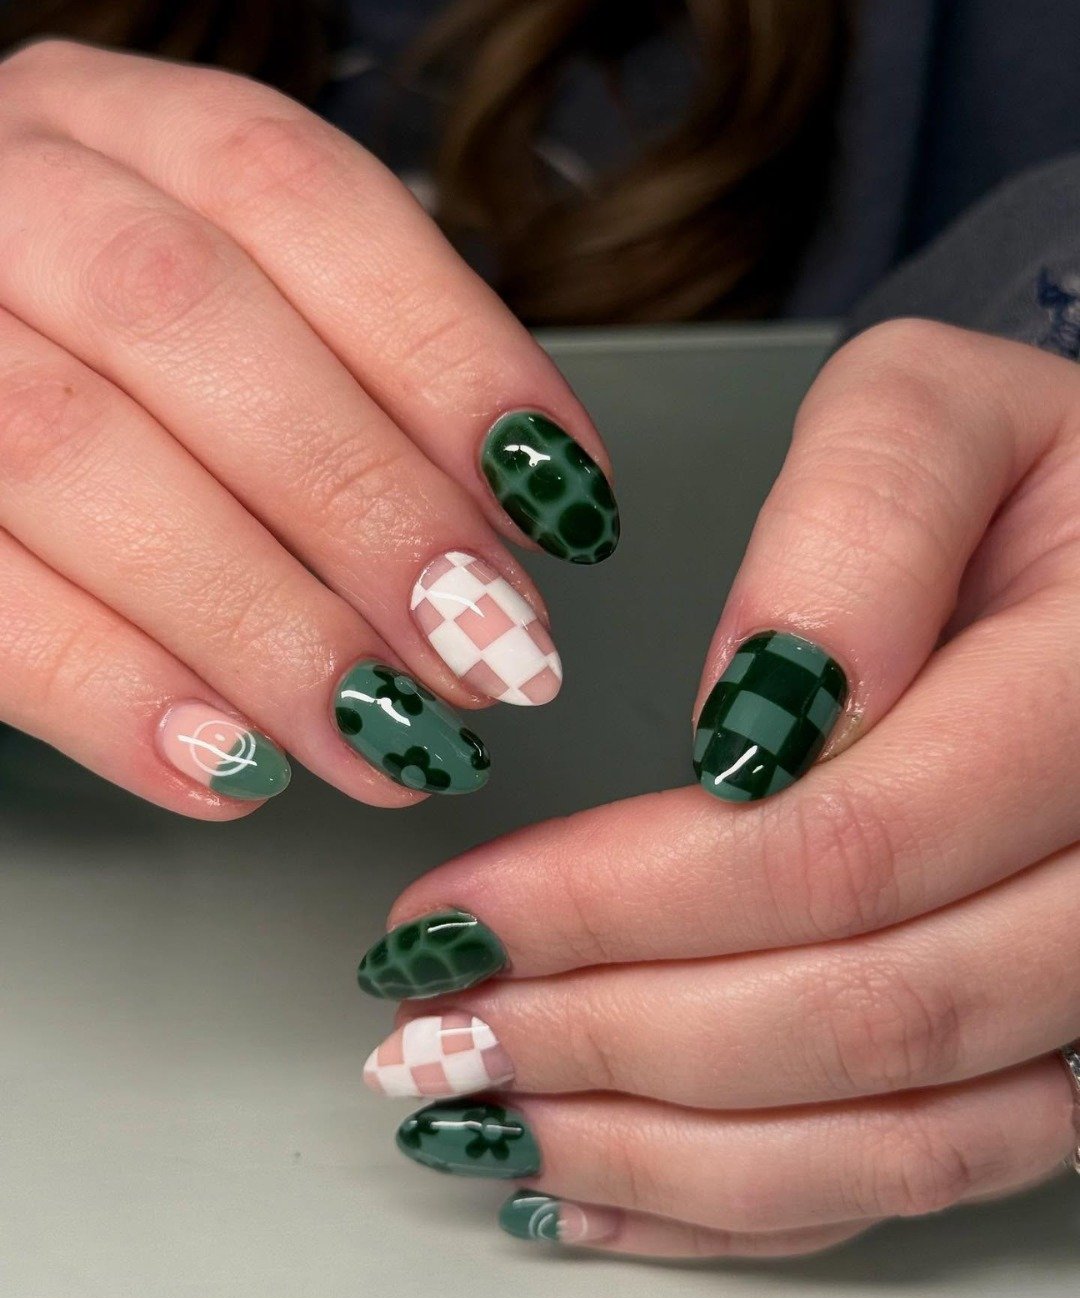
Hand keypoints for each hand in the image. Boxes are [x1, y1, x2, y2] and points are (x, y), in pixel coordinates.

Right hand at [0, 41, 613, 815]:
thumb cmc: (130, 366)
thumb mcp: (245, 323)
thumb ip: (354, 393)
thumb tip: (498, 548)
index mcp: (120, 129)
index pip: (298, 196)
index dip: (447, 354)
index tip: (561, 494)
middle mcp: (1, 196)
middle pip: (185, 314)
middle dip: (364, 502)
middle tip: (486, 645)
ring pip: (68, 453)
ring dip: (261, 622)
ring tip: (387, 735)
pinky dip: (114, 695)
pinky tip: (236, 765)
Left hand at [359, 320, 1079, 1258]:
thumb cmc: (1021, 477)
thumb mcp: (941, 410)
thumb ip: (860, 517)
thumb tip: (757, 710)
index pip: (845, 846)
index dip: (623, 902)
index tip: (455, 912)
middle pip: (862, 1011)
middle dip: (614, 1036)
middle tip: (438, 1033)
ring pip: (894, 1132)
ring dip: (662, 1148)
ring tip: (489, 1117)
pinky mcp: (1060, 1040)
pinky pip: (927, 1169)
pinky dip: (752, 1202)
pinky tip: (610, 1184)